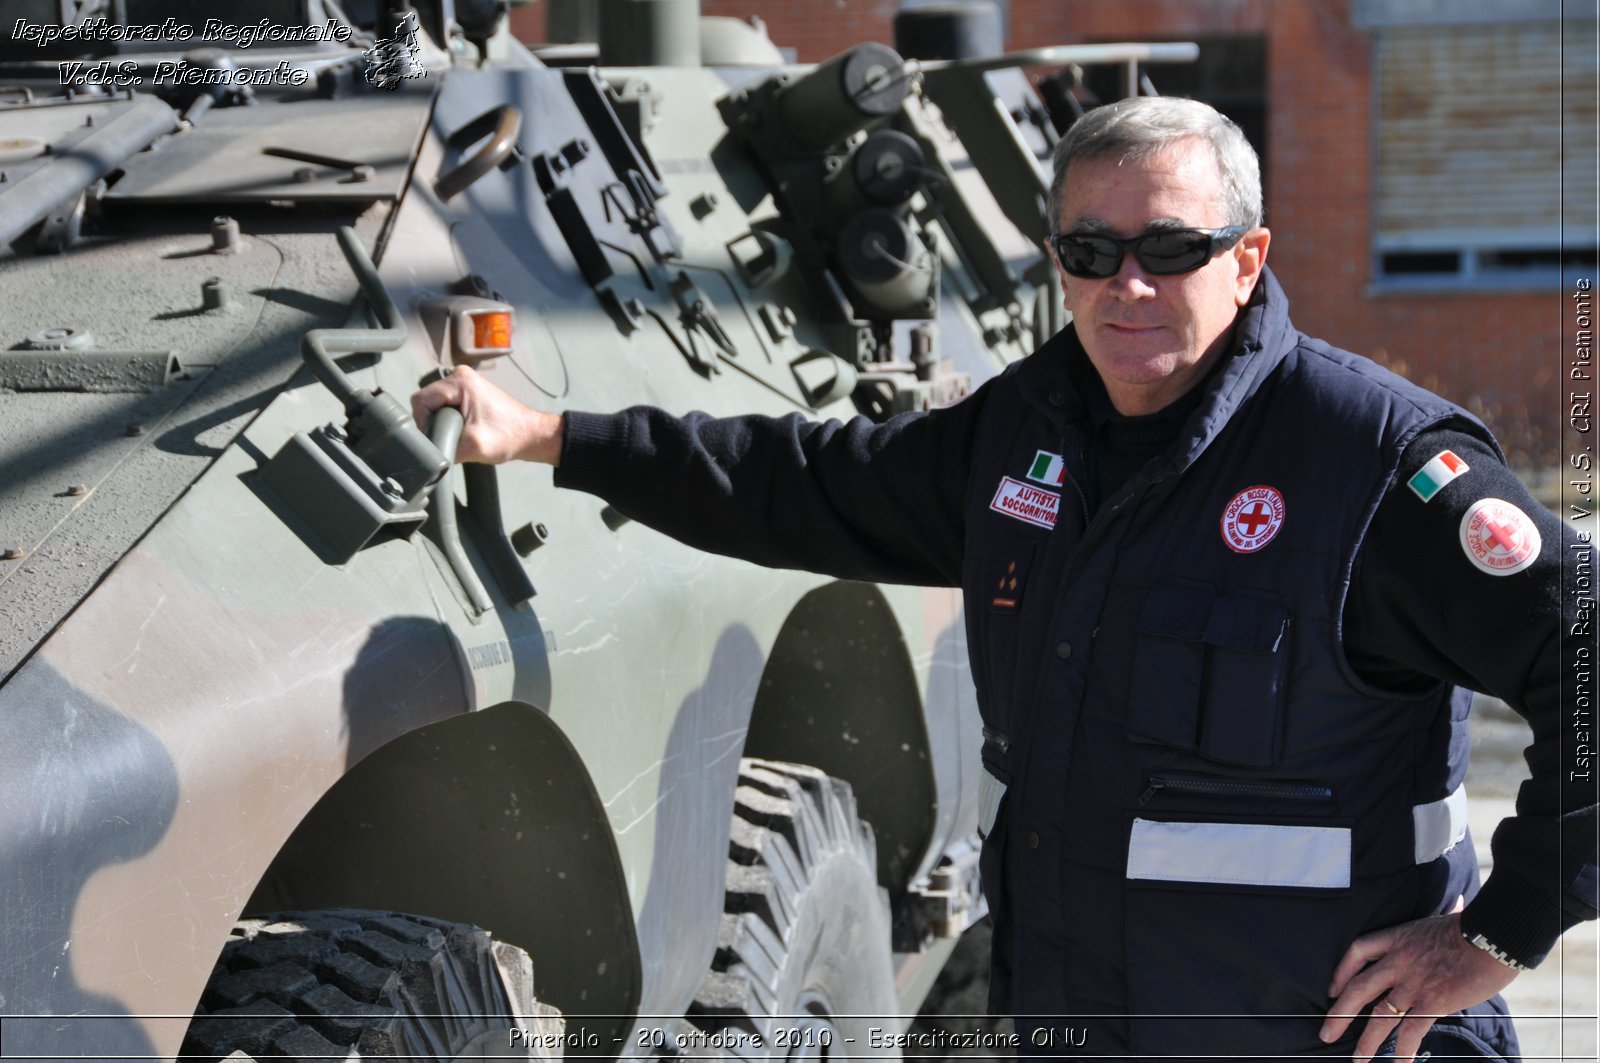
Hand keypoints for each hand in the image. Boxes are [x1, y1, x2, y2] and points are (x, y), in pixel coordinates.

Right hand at [410, 364, 563, 464]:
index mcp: (459, 381)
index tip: (439, 437)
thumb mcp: (472, 447)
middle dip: (434, 423)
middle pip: (427, 402)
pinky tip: (464, 430)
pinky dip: (450, 421)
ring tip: (461, 434)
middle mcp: (459, 375)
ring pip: (435, 406)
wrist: (530, 435)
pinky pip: (445, 406)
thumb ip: (445, 447)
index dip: (424, 423)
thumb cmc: (509, 436)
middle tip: (453, 438)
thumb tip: (428, 453)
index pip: (421, 401)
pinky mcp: (467, 392)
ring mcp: (464, 382)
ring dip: (443, 423)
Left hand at [1319, 910, 1519, 1062]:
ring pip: (1380, 1016)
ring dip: (1367, 1041)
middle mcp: (1398, 962)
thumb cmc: (1474, 927)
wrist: (1491, 936)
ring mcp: (1413, 983)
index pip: (1357, 952)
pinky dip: (1405, 1050)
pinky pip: (1411, 1030)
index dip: (1340, 972)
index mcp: (1398, 938)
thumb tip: (1459, 903)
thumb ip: (1443, 917)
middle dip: (1339, 1015)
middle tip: (1325, 1034)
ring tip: (1358, 1059)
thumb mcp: (1445, 918)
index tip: (1332, 990)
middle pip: (1358, 989)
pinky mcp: (1433, 1001)